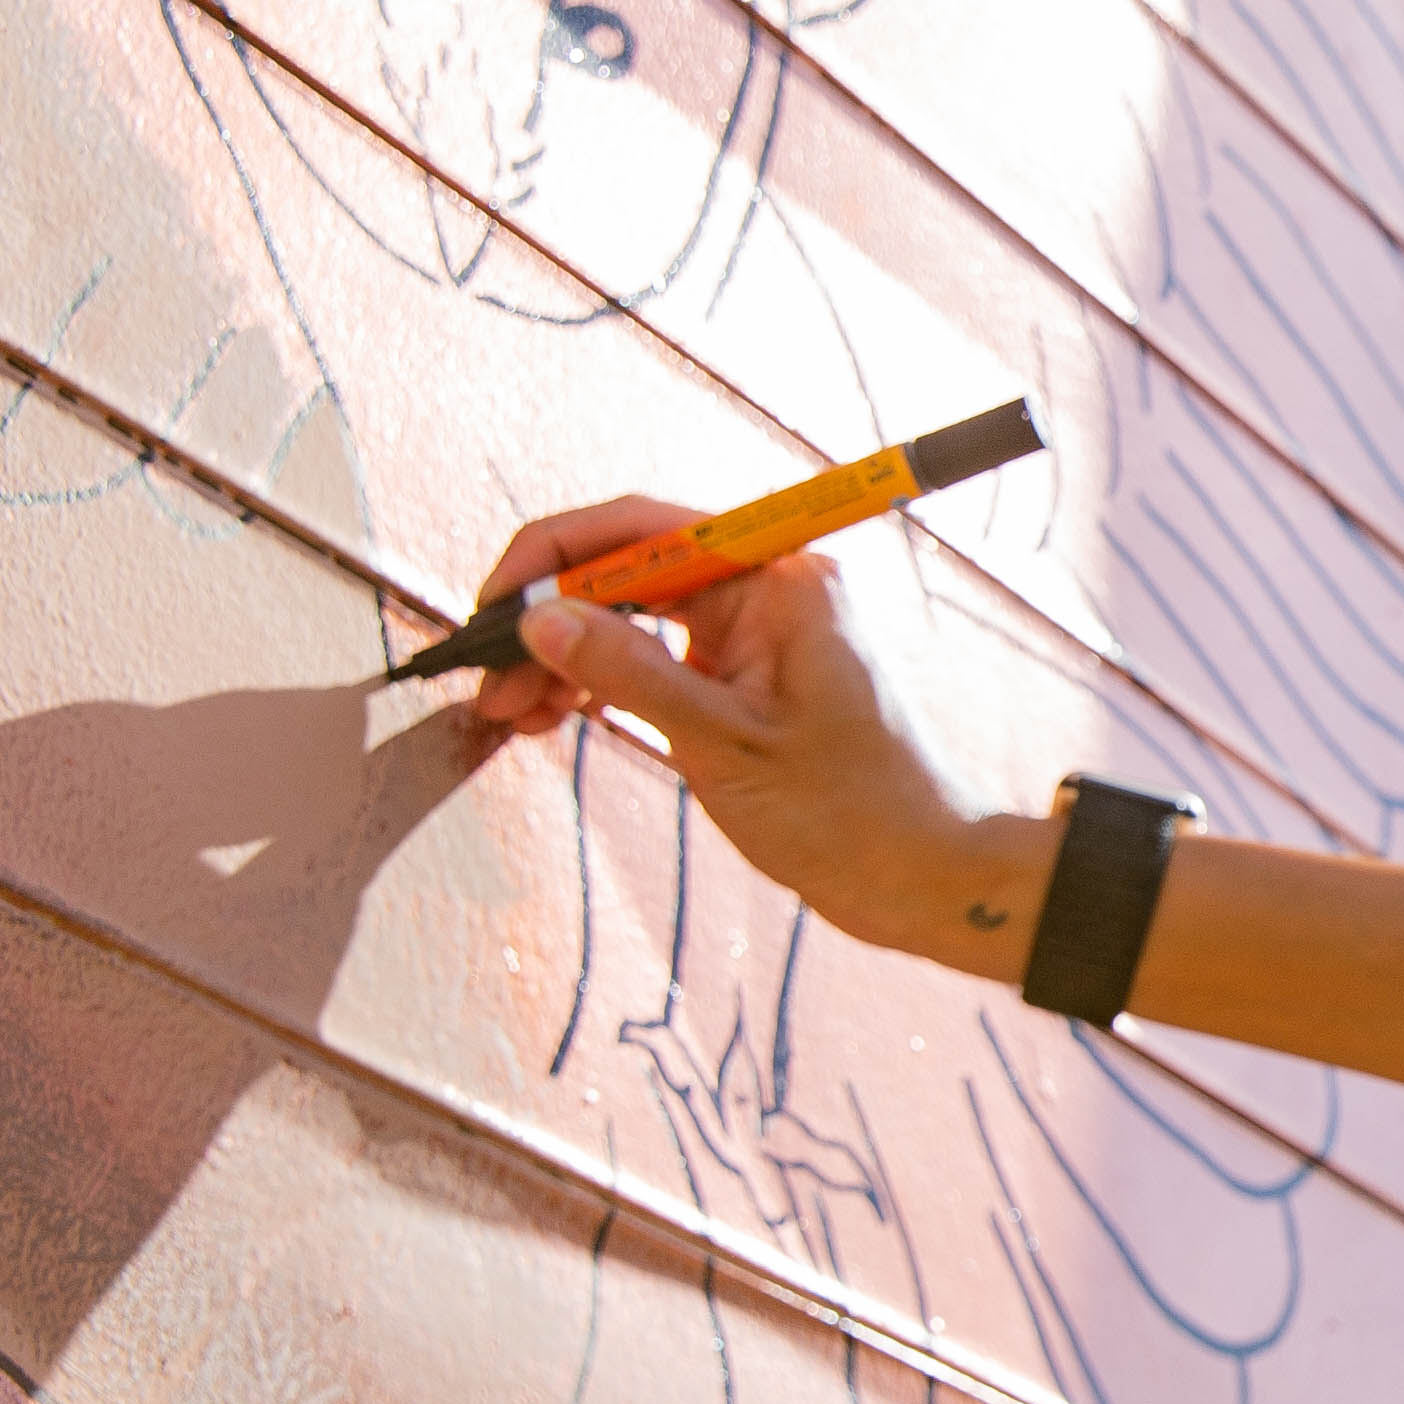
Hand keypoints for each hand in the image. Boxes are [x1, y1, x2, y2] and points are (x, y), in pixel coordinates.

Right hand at [456, 498, 1047, 975]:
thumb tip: (539, 616)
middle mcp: (769, 585)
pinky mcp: (746, 672)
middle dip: (547, 622)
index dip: (551, 559)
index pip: (639, 529)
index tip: (489, 611)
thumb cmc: (845, 811)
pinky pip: (655, 654)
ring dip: (564, 657)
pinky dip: (602, 681)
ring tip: (508, 716)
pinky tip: (555, 715)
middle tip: (486, 686)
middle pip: (625, 570)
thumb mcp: (724, 743)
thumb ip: (630, 674)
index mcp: (780, 577)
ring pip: (631, 615)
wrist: (918, 874)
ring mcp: (758, 628)